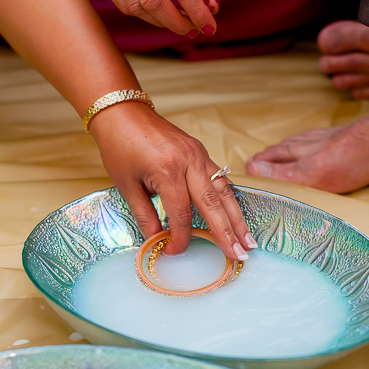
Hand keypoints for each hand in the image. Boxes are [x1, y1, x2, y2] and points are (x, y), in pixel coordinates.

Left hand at [90, 102, 255, 259]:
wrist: (122, 112)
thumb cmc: (119, 147)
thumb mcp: (126, 186)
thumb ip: (145, 216)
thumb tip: (157, 242)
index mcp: (167, 169)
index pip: (181, 214)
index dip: (180, 238)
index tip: (172, 252)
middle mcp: (188, 160)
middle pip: (213, 203)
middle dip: (228, 232)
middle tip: (240, 256)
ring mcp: (198, 153)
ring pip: (224, 190)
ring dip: (237, 217)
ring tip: (248, 241)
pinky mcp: (200, 151)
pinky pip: (220, 177)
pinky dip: (229, 198)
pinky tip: (237, 216)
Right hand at [100, 0, 218, 36]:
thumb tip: (211, 9)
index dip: (196, 11)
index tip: (209, 28)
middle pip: (154, 2)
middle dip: (176, 22)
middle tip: (192, 30)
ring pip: (139, 9)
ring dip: (162, 22)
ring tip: (177, 21)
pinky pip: (127, 8)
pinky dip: (146, 15)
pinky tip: (157, 12)